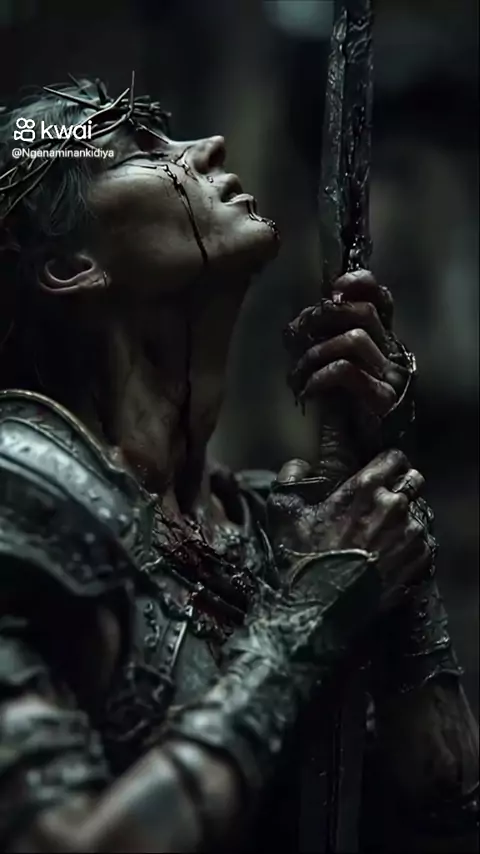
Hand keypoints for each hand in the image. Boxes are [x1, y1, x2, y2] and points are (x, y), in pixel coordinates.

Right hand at [267, 449, 433, 610]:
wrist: (320, 608)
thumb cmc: (302, 558)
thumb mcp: (283, 513)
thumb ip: (290, 478)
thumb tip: (300, 466)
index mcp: (365, 487)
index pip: (394, 457)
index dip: (387, 464)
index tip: (379, 474)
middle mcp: (394, 506)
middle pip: (414, 481)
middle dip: (401, 487)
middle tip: (381, 504)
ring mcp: (410, 534)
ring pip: (418, 514)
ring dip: (404, 520)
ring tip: (381, 536)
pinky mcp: (418, 560)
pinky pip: (423, 543)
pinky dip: (410, 546)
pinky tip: (388, 556)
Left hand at [285, 269, 411, 423]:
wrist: (364, 463)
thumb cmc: (345, 418)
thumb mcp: (332, 373)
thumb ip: (325, 346)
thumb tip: (299, 323)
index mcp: (382, 343)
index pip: (380, 299)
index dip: (358, 285)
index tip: (332, 291)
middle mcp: (392, 355)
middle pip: (362, 312)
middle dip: (321, 318)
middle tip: (296, 336)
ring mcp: (391, 378)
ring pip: (353, 338)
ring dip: (315, 353)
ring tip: (298, 376)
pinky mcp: (383, 400)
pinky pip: (346, 371)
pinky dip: (319, 376)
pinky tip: (307, 392)